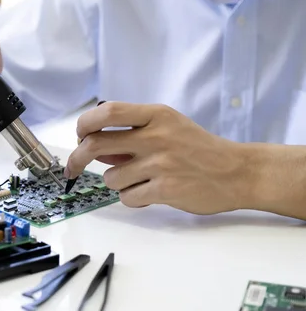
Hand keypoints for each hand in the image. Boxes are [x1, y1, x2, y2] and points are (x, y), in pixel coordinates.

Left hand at [64, 102, 250, 214]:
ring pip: (111, 177)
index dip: (85, 124)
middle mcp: (157, 136)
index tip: (79, 136)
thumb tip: (92, 146)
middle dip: (77, 158)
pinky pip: (127, 197)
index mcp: (156, 115)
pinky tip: (150, 193)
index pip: (107, 112)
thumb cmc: (198, 149)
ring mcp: (161, 163)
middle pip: (96, 144)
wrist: (237, 172)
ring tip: (140, 180)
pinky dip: (132, 198)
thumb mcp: (168, 128)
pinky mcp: (165, 189)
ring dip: (117, 183)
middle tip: (73, 168)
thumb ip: (132, 134)